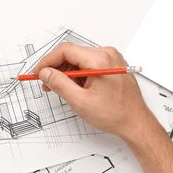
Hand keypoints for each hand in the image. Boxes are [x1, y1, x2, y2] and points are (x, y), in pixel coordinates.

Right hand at [33, 43, 152, 140]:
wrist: (135, 122)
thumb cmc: (115, 114)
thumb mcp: (80, 101)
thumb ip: (59, 84)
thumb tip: (45, 73)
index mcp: (100, 60)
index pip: (65, 50)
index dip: (47, 61)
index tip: (38, 72)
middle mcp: (107, 54)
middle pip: (72, 53)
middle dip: (56, 68)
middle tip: (46, 83)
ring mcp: (111, 59)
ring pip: (79, 59)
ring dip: (66, 73)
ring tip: (60, 89)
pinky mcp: (112, 66)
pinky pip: (89, 64)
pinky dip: (78, 75)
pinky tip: (74, 88)